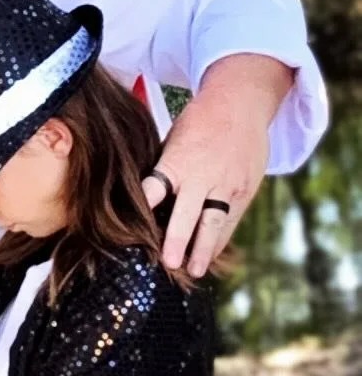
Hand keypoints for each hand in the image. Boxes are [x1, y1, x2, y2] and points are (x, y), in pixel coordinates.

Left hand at [142, 56, 284, 276]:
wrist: (241, 104)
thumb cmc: (197, 123)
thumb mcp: (172, 140)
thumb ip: (161, 171)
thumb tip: (140, 200)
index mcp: (176, 161)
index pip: (156, 190)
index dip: (145, 211)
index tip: (132, 233)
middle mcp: (203, 176)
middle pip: (189, 213)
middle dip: (177, 239)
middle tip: (168, 263)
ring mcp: (227, 185)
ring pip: (214, 223)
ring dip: (203, 249)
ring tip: (195, 271)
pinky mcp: (244, 191)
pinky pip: (230, 221)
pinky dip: (219, 240)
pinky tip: (210, 256)